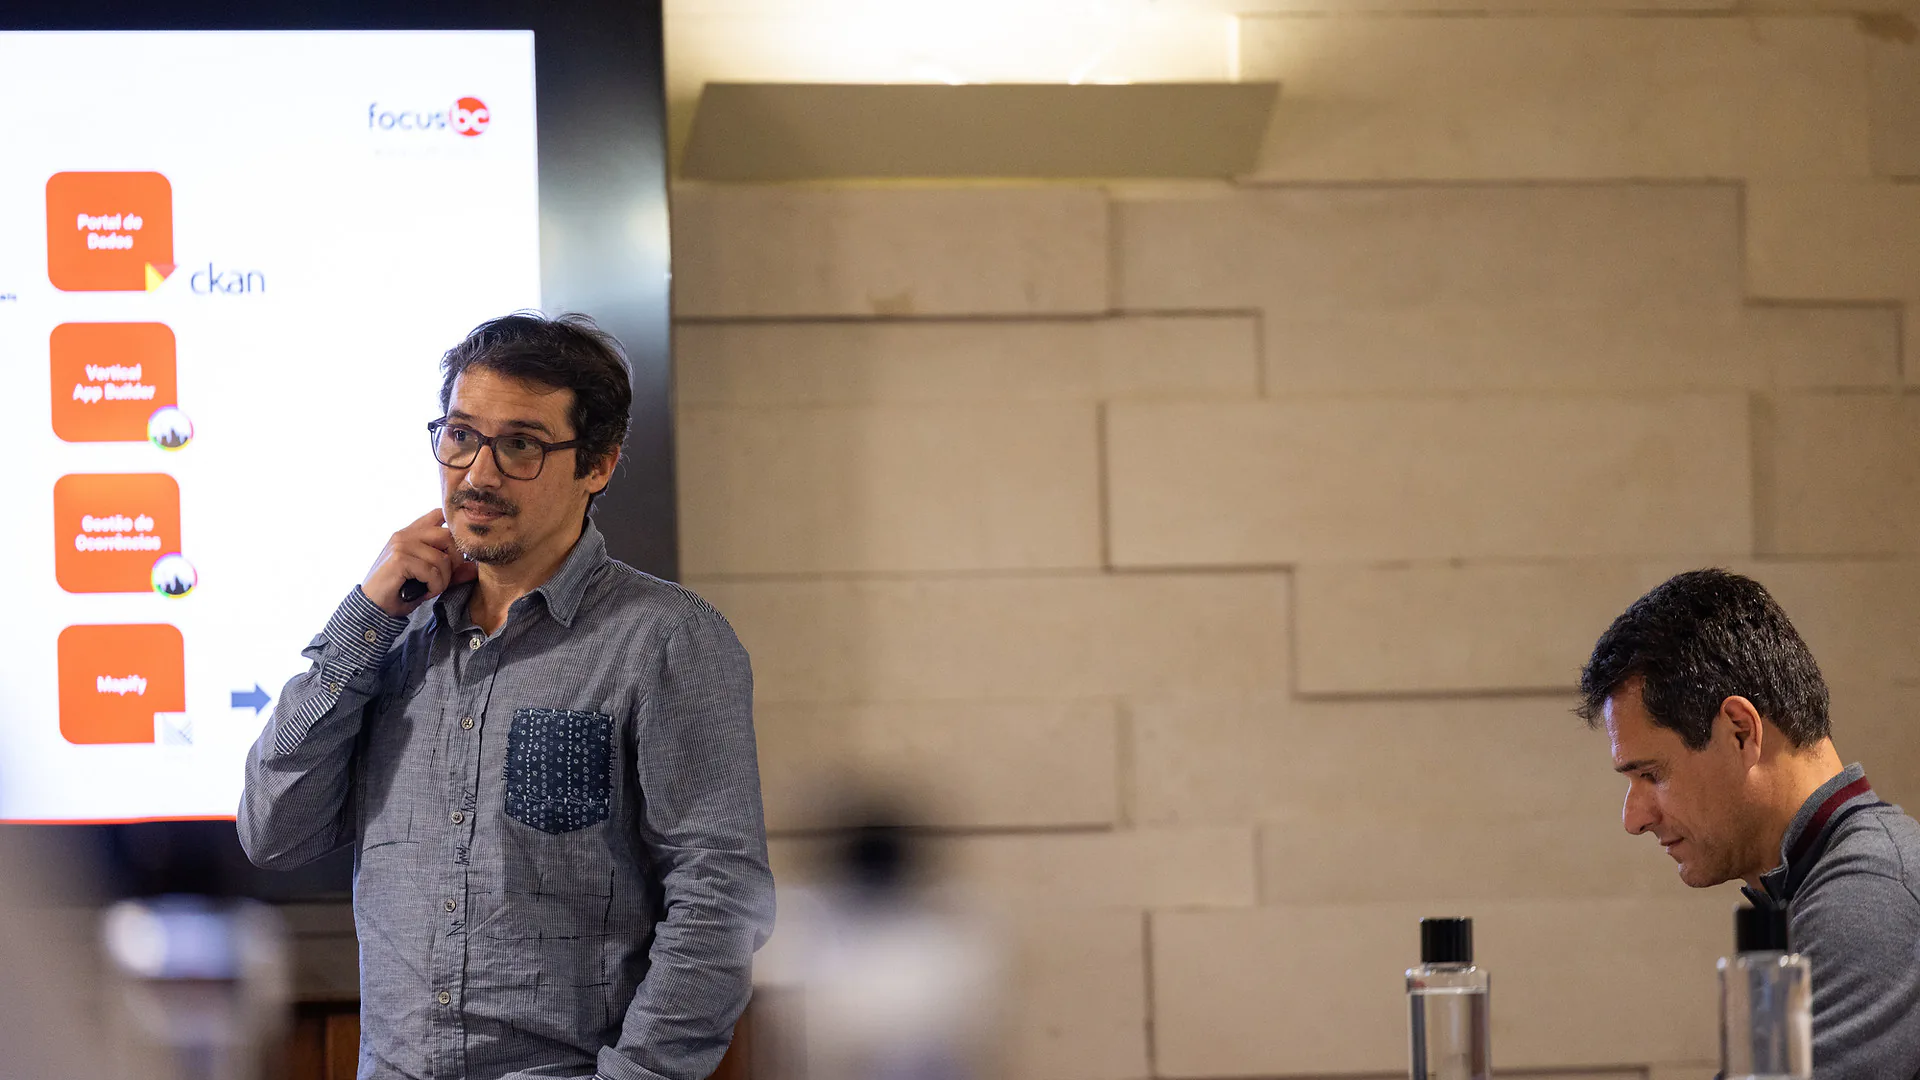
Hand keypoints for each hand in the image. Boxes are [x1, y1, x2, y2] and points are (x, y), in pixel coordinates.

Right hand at [362, 508, 477, 616]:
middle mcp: (405, 534)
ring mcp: (401, 545)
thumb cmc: (401, 592)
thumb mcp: (430, 580)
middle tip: (445, 579)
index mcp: (411, 533)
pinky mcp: (399, 559)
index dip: (453, 532)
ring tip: (432, 589)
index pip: (439, 514)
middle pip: (448, 535)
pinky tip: (424, 592)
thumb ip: (451, 572)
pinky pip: (432, 571)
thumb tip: (475, 568)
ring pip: (442, 558)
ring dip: (443, 580)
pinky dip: (434, 587)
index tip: (453, 556)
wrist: (373, 608)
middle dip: (454, 560)